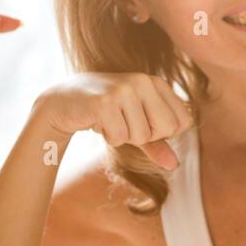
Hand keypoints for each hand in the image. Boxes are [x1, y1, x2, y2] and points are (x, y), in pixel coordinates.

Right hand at [33, 72, 193, 170]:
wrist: (62, 101)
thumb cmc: (105, 113)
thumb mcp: (135, 126)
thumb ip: (157, 143)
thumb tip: (175, 165)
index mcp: (157, 82)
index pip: (183, 122)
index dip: (163, 132)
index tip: (141, 122)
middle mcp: (144, 81)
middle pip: (167, 129)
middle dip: (145, 136)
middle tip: (124, 123)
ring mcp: (124, 89)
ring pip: (141, 135)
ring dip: (123, 136)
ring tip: (109, 120)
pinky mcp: (105, 101)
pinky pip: (120, 138)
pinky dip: (109, 137)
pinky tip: (98, 121)